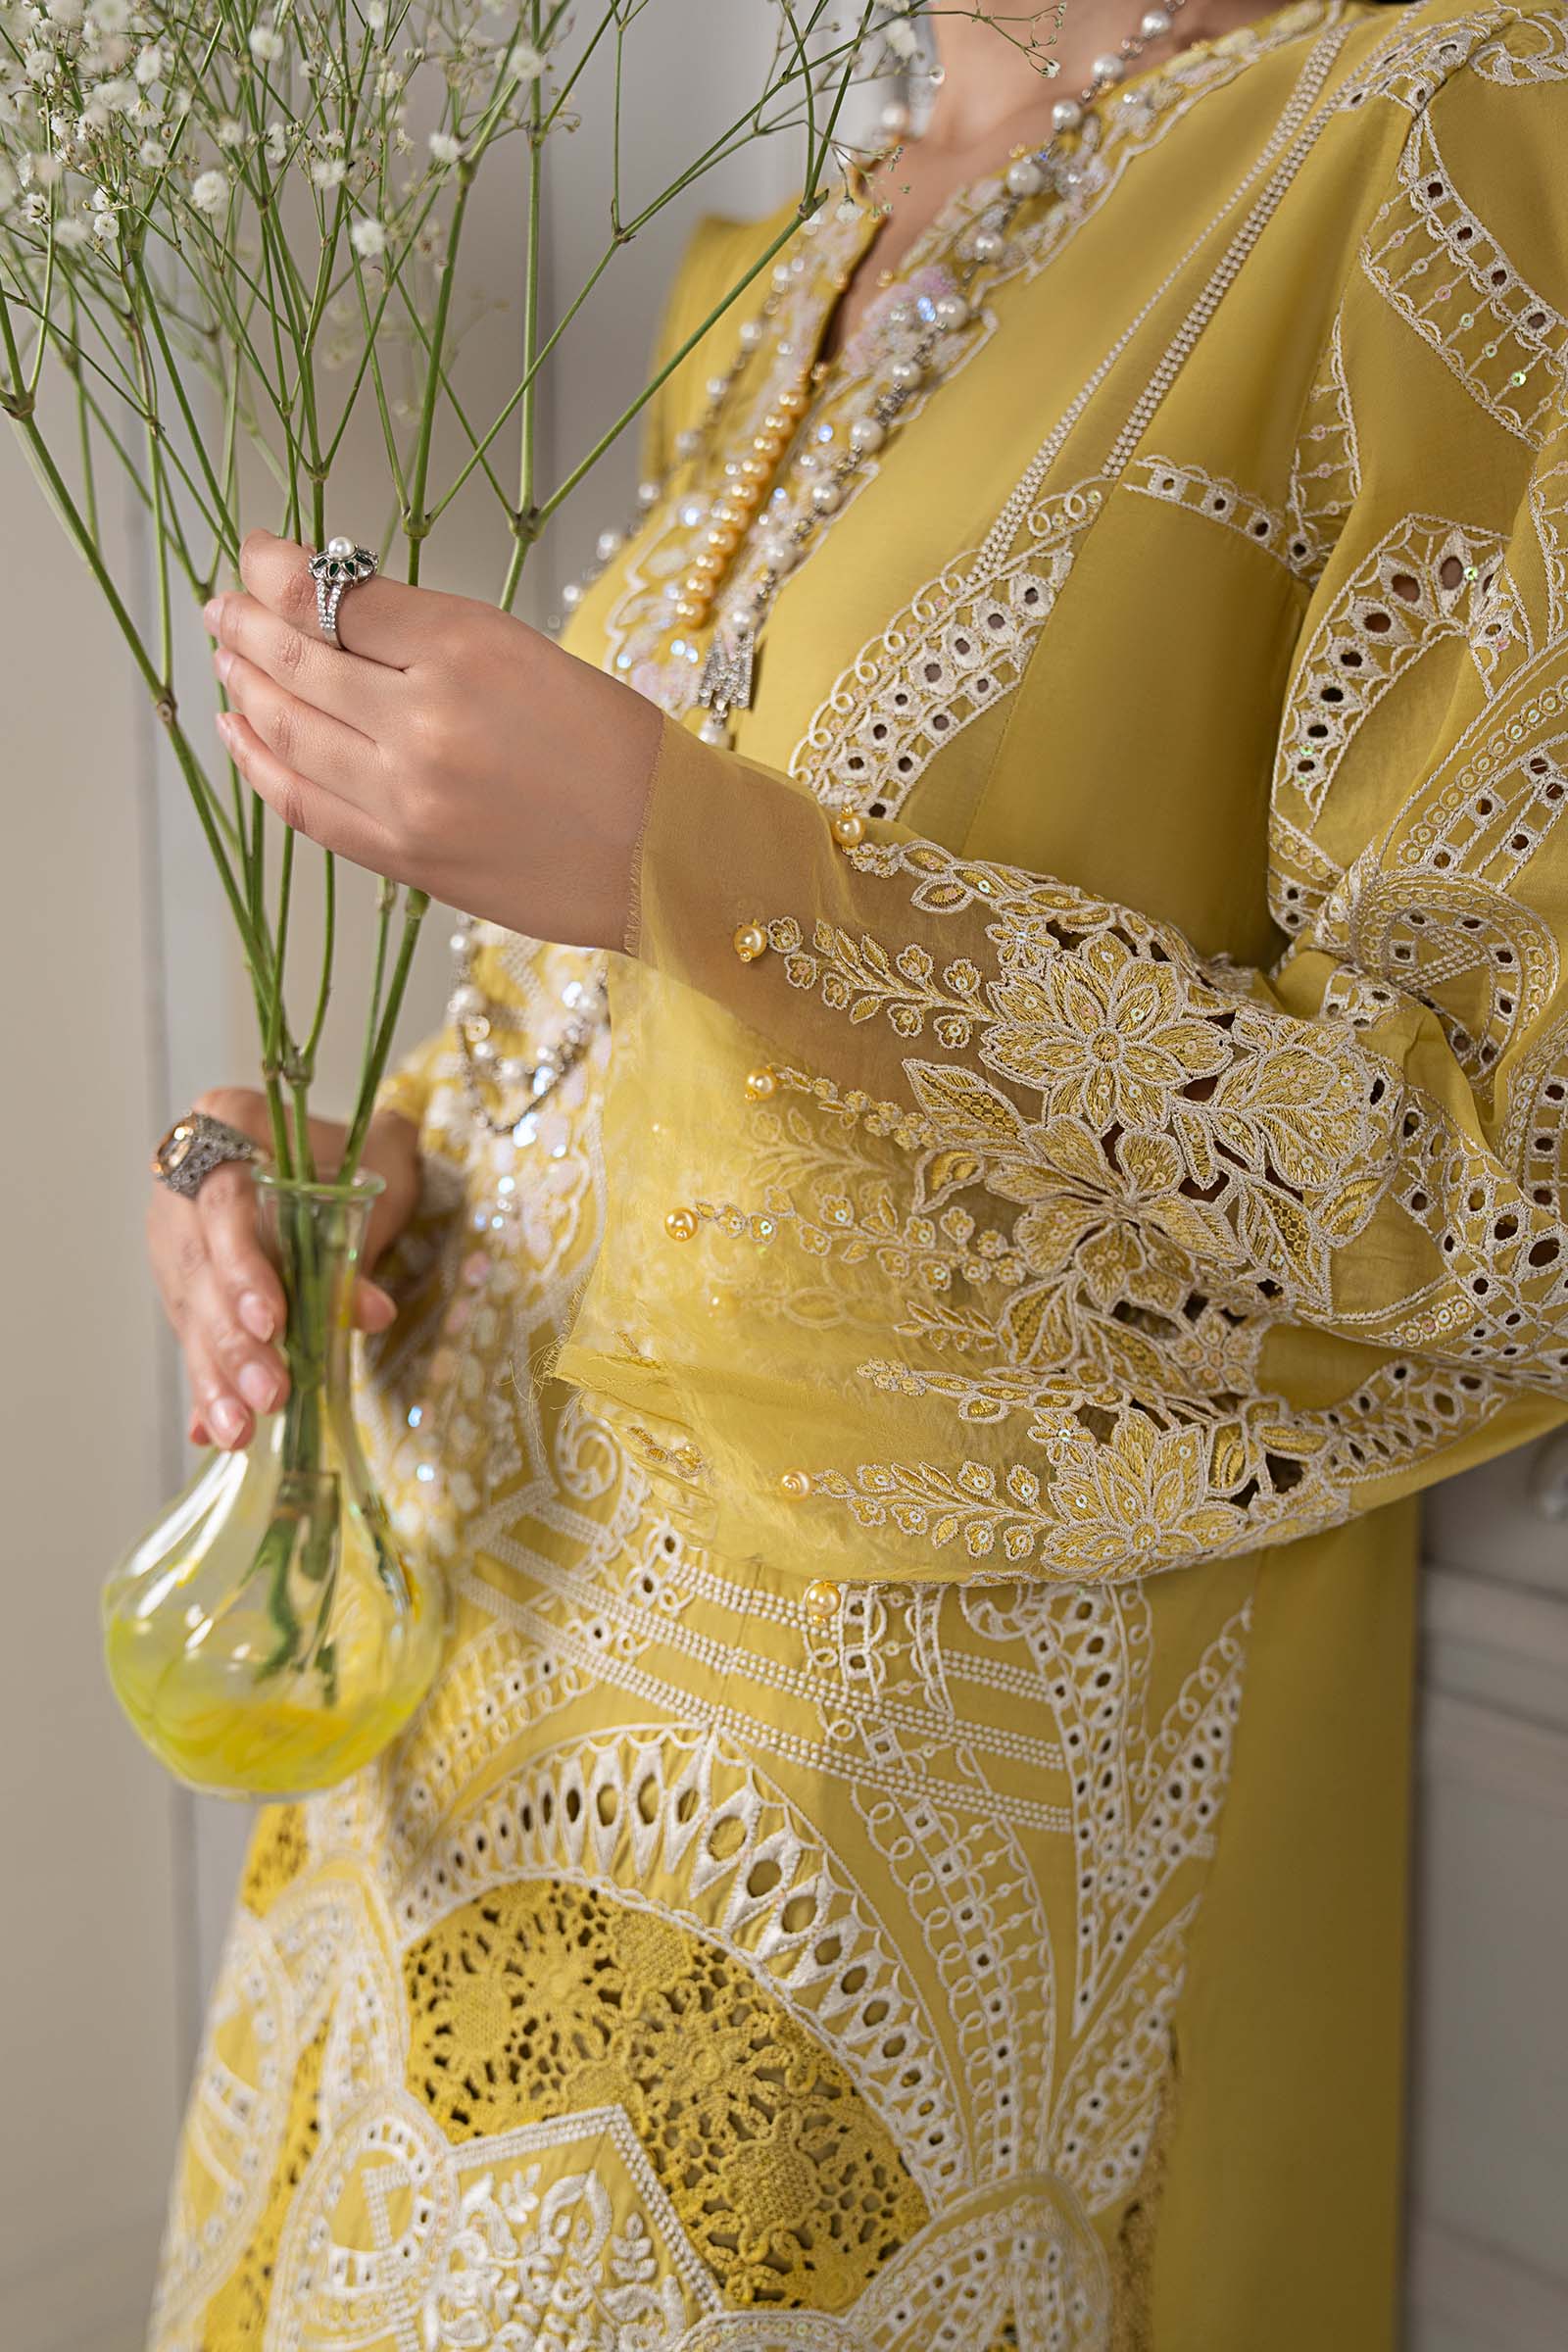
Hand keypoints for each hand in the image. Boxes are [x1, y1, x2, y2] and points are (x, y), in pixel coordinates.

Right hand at [147, 1088, 421, 1451]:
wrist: (332, 1150)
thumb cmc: (355, 1155)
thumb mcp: (375, 1181)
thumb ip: (365, 1240)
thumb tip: (371, 1315)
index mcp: (227, 1123)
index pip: (225, 1200)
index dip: (244, 1265)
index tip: (273, 1320)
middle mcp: (184, 1176)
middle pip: (200, 1264)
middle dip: (236, 1338)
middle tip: (270, 1391)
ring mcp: (173, 1228)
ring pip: (188, 1307)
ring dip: (217, 1375)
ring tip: (241, 1429)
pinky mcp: (177, 1277)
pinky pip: (189, 1332)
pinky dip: (208, 1383)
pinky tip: (215, 1431)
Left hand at [203, 532, 663, 952]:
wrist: (664, 853)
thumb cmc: (616, 747)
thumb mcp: (528, 651)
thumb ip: (427, 631)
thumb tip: (335, 607)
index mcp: (467, 651)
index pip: (337, 597)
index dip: (278, 569)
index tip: (256, 553)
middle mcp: (424, 724)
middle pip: (298, 661)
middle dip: (246, 624)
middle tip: (223, 605)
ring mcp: (406, 799)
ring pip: (287, 731)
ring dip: (244, 687)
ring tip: (227, 657)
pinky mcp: (403, 857)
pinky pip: (302, 805)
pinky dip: (259, 763)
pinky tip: (239, 731)